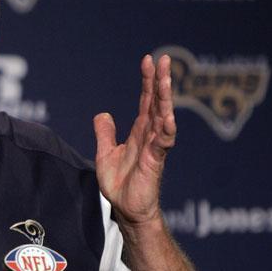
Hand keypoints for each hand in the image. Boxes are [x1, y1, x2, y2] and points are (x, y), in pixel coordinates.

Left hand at [93, 54, 176, 224]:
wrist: (125, 210)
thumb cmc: (119, 184)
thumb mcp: (105, 153)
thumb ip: (105, 134)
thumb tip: (103, 114)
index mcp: (139, 132)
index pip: (146, 101)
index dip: (148, 81)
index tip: (149, 60)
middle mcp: (150, 136)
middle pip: (158, 103)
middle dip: (161, 82)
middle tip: (164, 60)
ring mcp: (155, 148)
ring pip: (163, 118)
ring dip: (165, 99)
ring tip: (166, 79)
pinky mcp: (155, 162)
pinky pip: (163, 143)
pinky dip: (166, 130)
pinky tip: (168, 117)